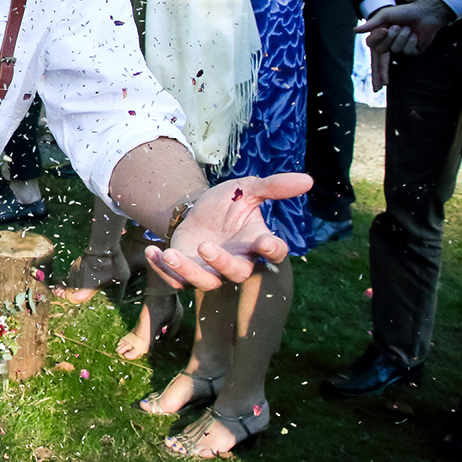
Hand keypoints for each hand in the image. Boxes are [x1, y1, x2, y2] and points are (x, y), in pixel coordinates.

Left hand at [146, 173, 312, 288]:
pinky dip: (162, 269)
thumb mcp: (247, 189)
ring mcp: (212, 270)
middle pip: (237, 272)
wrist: (197, 211)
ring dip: (187, 271)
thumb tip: (309, 180)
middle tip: (207, 246)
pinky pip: (175, 280)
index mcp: (256, 242)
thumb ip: (274, 187)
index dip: (272, 250)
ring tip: (171, 254)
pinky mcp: (188, 273)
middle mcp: (237, 261)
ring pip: (205, 282)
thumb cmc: (228, 204)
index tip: (267, 243)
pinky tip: (152, 252)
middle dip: (222, 263)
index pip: (273, 252)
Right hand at [358, 0, 452, 81]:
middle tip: (395, 37)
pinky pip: (408, 51)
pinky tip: (415, 34)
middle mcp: (389, 44)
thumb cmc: (404, 12)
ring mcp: (401, 48)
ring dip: (402, 36)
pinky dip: (411, 40)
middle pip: (381, 52)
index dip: (377, 39)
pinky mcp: (413, 51)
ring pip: (396, 50)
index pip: (371, 45)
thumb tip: (355, 30)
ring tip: (408, 28)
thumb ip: (371, 24)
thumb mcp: (385, 15)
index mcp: (380, 36)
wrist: (425, 12)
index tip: (384, 29)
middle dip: (390, 40)